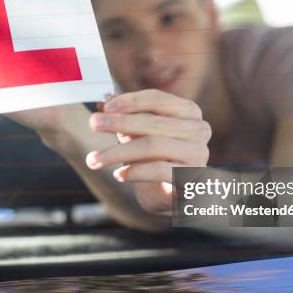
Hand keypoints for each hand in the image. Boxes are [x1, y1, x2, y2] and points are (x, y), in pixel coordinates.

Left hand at [86, 89, 211, 213]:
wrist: (171, 194)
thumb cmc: (156, 157)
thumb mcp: (139, 133)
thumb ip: (124, 116)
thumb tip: (102, 101)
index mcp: (188, 111)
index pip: (157, 99)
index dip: (129, 101)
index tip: (104, 107)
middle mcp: (198, 130)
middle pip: (154, 122)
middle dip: (119, 122)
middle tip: (93, 123)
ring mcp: (198, 154)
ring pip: (154, 146)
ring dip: (118, 151)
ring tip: (94, 159)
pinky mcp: (192, 178)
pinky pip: (159, 170)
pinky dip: (134, 171)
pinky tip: (118, 174)